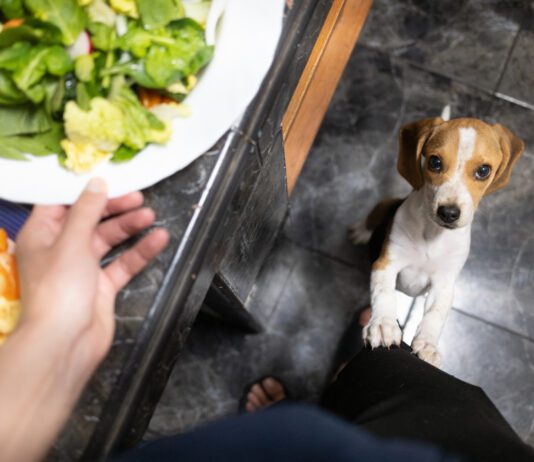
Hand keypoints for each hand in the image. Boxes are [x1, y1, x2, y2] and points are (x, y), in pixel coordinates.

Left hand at [16, 178, 168, 374]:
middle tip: (139, 197)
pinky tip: (158, 240)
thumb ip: (87, 210)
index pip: (61, 203)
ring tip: (150, 216)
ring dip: (129, 228)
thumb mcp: (71, 241)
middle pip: (90, 220)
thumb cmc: (59, 288)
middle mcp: (61, 249)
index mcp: (42, 234)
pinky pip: (122, 263)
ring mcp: (83, 269)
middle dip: (114, 208)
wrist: (65, 342)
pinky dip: (139, 252)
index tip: (109, 179)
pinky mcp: (102, 286)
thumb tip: (97, 182)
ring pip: (109, 240)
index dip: (84, 191)